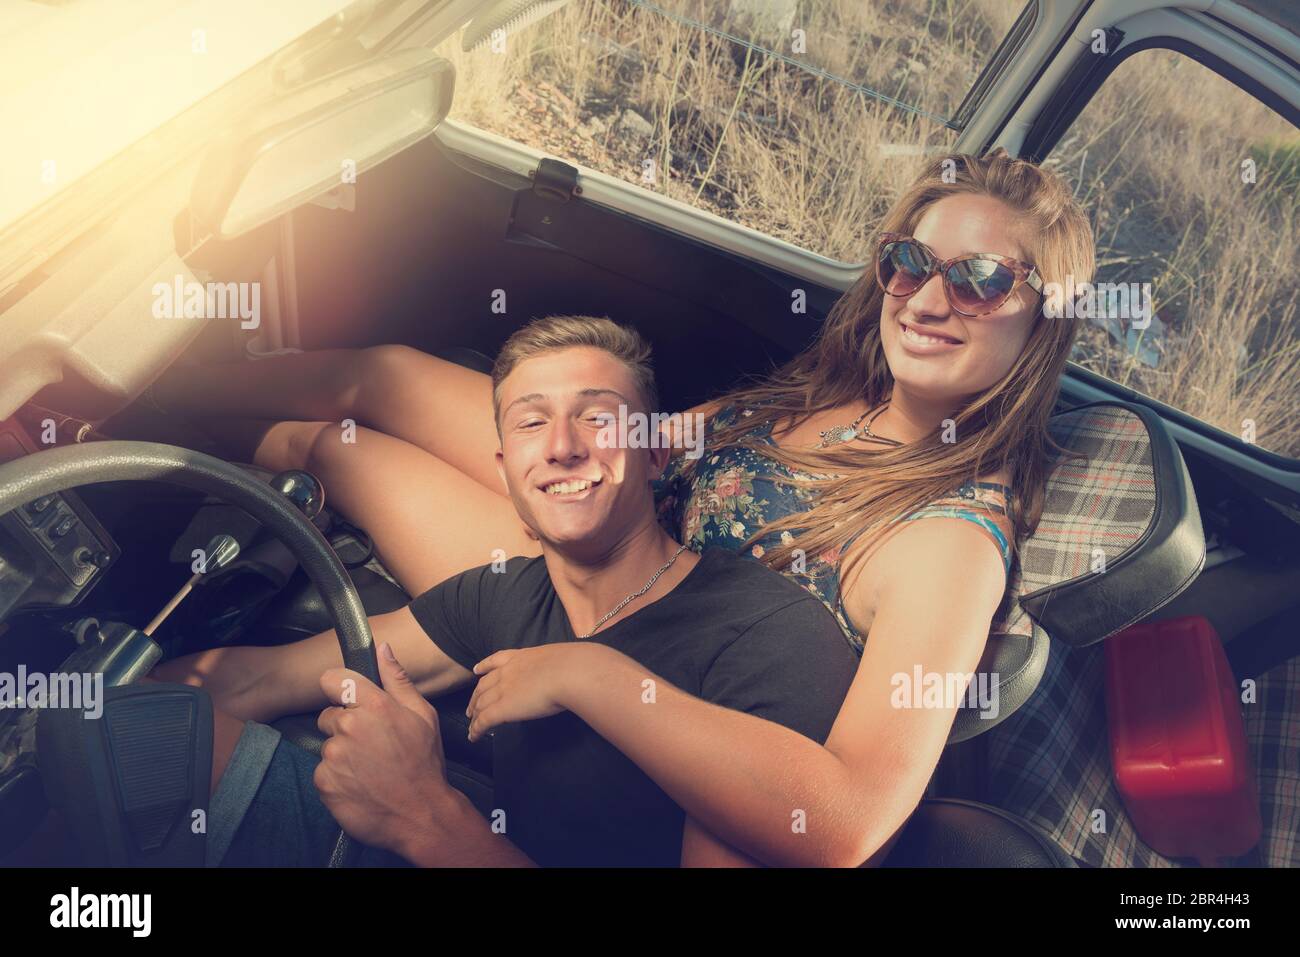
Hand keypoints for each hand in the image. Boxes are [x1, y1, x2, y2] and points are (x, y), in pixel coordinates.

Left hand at [314, 642, 453, 855]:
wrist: (421, 815)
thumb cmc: (424, 764)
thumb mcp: (423, 715)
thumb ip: (397, 679)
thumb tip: (382, 649)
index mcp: (375, 706)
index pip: (334, 680)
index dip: (339, 689)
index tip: (346, 700)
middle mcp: (350, 727)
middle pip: (329, 716)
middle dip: (345, 727)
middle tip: (372, 746)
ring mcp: (334, 756)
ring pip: (327, 746)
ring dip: (342, 755)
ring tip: (369, 768)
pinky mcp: (324, 782)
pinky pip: (323, 772)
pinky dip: (337, 778)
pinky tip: (359, 784)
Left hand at [466, 643, 603, 741]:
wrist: (569, 673)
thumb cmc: (573, 666)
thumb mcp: (560, 659)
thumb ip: (554, 666)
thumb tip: (564, 672)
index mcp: (521, 657)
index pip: (496, 660)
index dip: (484, 666)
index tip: (477, 670)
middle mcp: (507, 672)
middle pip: (483, 685)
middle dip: (475, 697)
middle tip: (471, 708)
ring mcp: (503, 689)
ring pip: (480, 704)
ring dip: (474, 715)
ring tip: (471, 724)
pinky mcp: (502, 708)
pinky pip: (484, 721)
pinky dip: (476, 729)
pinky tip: (473, 737)